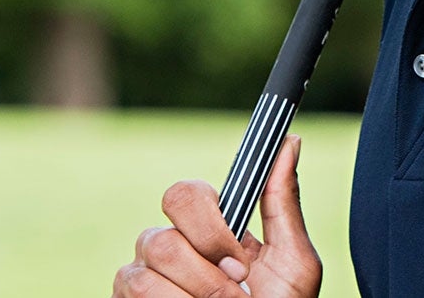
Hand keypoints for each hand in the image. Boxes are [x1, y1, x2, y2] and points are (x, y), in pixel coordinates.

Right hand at [114, 135, 321, 297]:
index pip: (182, 194)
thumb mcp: (293, 264)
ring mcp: (144, 282)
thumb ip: (283, 202)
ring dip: (193, 295)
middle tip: (235, 291)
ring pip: (143, 268)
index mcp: (210, 231)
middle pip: (161, 233)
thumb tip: (290, 141)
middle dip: (203, 268)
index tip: (240, 256)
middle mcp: (170, 250)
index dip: (210, 222)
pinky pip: (129, 293)